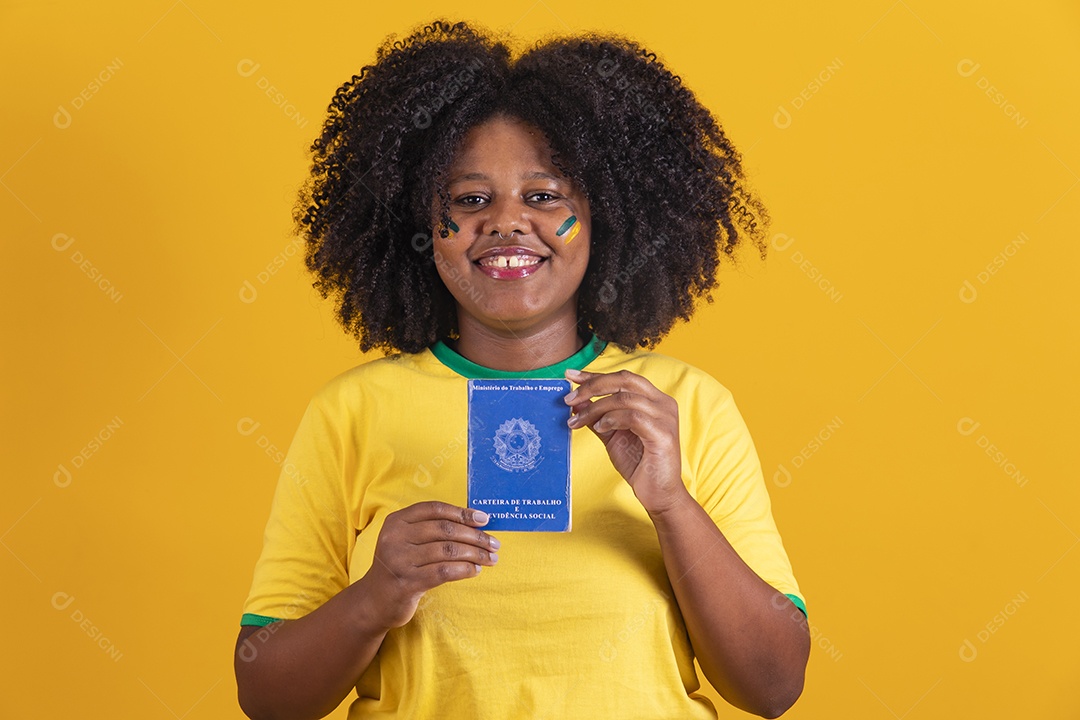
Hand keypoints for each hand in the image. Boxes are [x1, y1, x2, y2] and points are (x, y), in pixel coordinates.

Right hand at [361, 501, 499, 628]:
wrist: (374, 601)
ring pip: (448, 551)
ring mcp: (400, 560)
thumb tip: (475, 523)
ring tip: (491, 559)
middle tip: (494, 543)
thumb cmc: (400, 566)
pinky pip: (444, 572)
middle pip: (445, 530)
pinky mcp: (407, 583)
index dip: (462, 513)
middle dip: (475, 536)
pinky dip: (465, 570)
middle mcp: (395, 537)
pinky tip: (476, 570)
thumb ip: (432, 529)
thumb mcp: (407, 541)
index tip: (484, 519)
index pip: (435, 510)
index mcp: (396, 521)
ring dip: (475, 554)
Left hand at [564, 368, 687, 514]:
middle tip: (569, 398)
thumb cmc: (639, 464)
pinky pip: (633, 417)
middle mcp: (663, 403)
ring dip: (596, 408)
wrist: (658, 494)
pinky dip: (611, 419)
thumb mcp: (612, 435)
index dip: (595, 375)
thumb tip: (576, 401)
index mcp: (654, 399)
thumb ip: (597, 416)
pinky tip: (600, 428)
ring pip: (624, 398)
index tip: (571, 376)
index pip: (622, 378)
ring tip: (579, 421)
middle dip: (592, 386)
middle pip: (624, 380)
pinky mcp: (663, 434)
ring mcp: (665, 418)